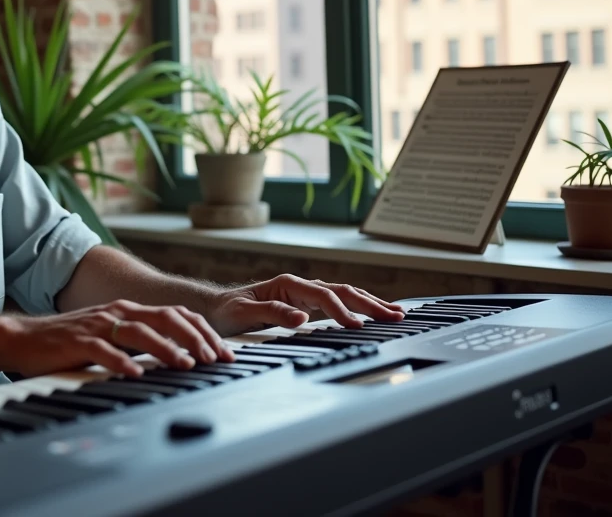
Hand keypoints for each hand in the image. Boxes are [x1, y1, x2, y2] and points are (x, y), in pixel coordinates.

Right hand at [0, 299, 230, 377]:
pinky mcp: (77, 341)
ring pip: (140, 331)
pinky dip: (122, 361)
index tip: (224, 351)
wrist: (24, 338)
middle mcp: (117, 312)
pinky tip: (136, 372)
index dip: (203, 331)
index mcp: (128, 310)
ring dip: (166, 348)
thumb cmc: (70, 341)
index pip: (176, 314)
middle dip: (195, 338)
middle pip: (165, 318)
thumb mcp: (112, 336)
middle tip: (215, 358)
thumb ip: (141, 341)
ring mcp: (97, 325)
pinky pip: (104, 350)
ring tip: (185, 364)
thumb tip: (179, 355)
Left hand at [206, 274, 405, 335]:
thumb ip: (272, 314)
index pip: (323, 296)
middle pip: (341, 291)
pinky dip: (358, 306)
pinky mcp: (306, 303)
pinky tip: (372, 312)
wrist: (216, 308)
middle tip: (395, 316)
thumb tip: (303, 318)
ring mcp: (305, 293)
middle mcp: (300, 285)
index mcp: (287, 285)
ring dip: (370, 303)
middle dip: (369, 303)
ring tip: (395, 312)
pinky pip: (338, 301)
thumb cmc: (227, 311)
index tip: (356, 326)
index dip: (341, 311)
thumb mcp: (243, 313)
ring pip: (344, 294)